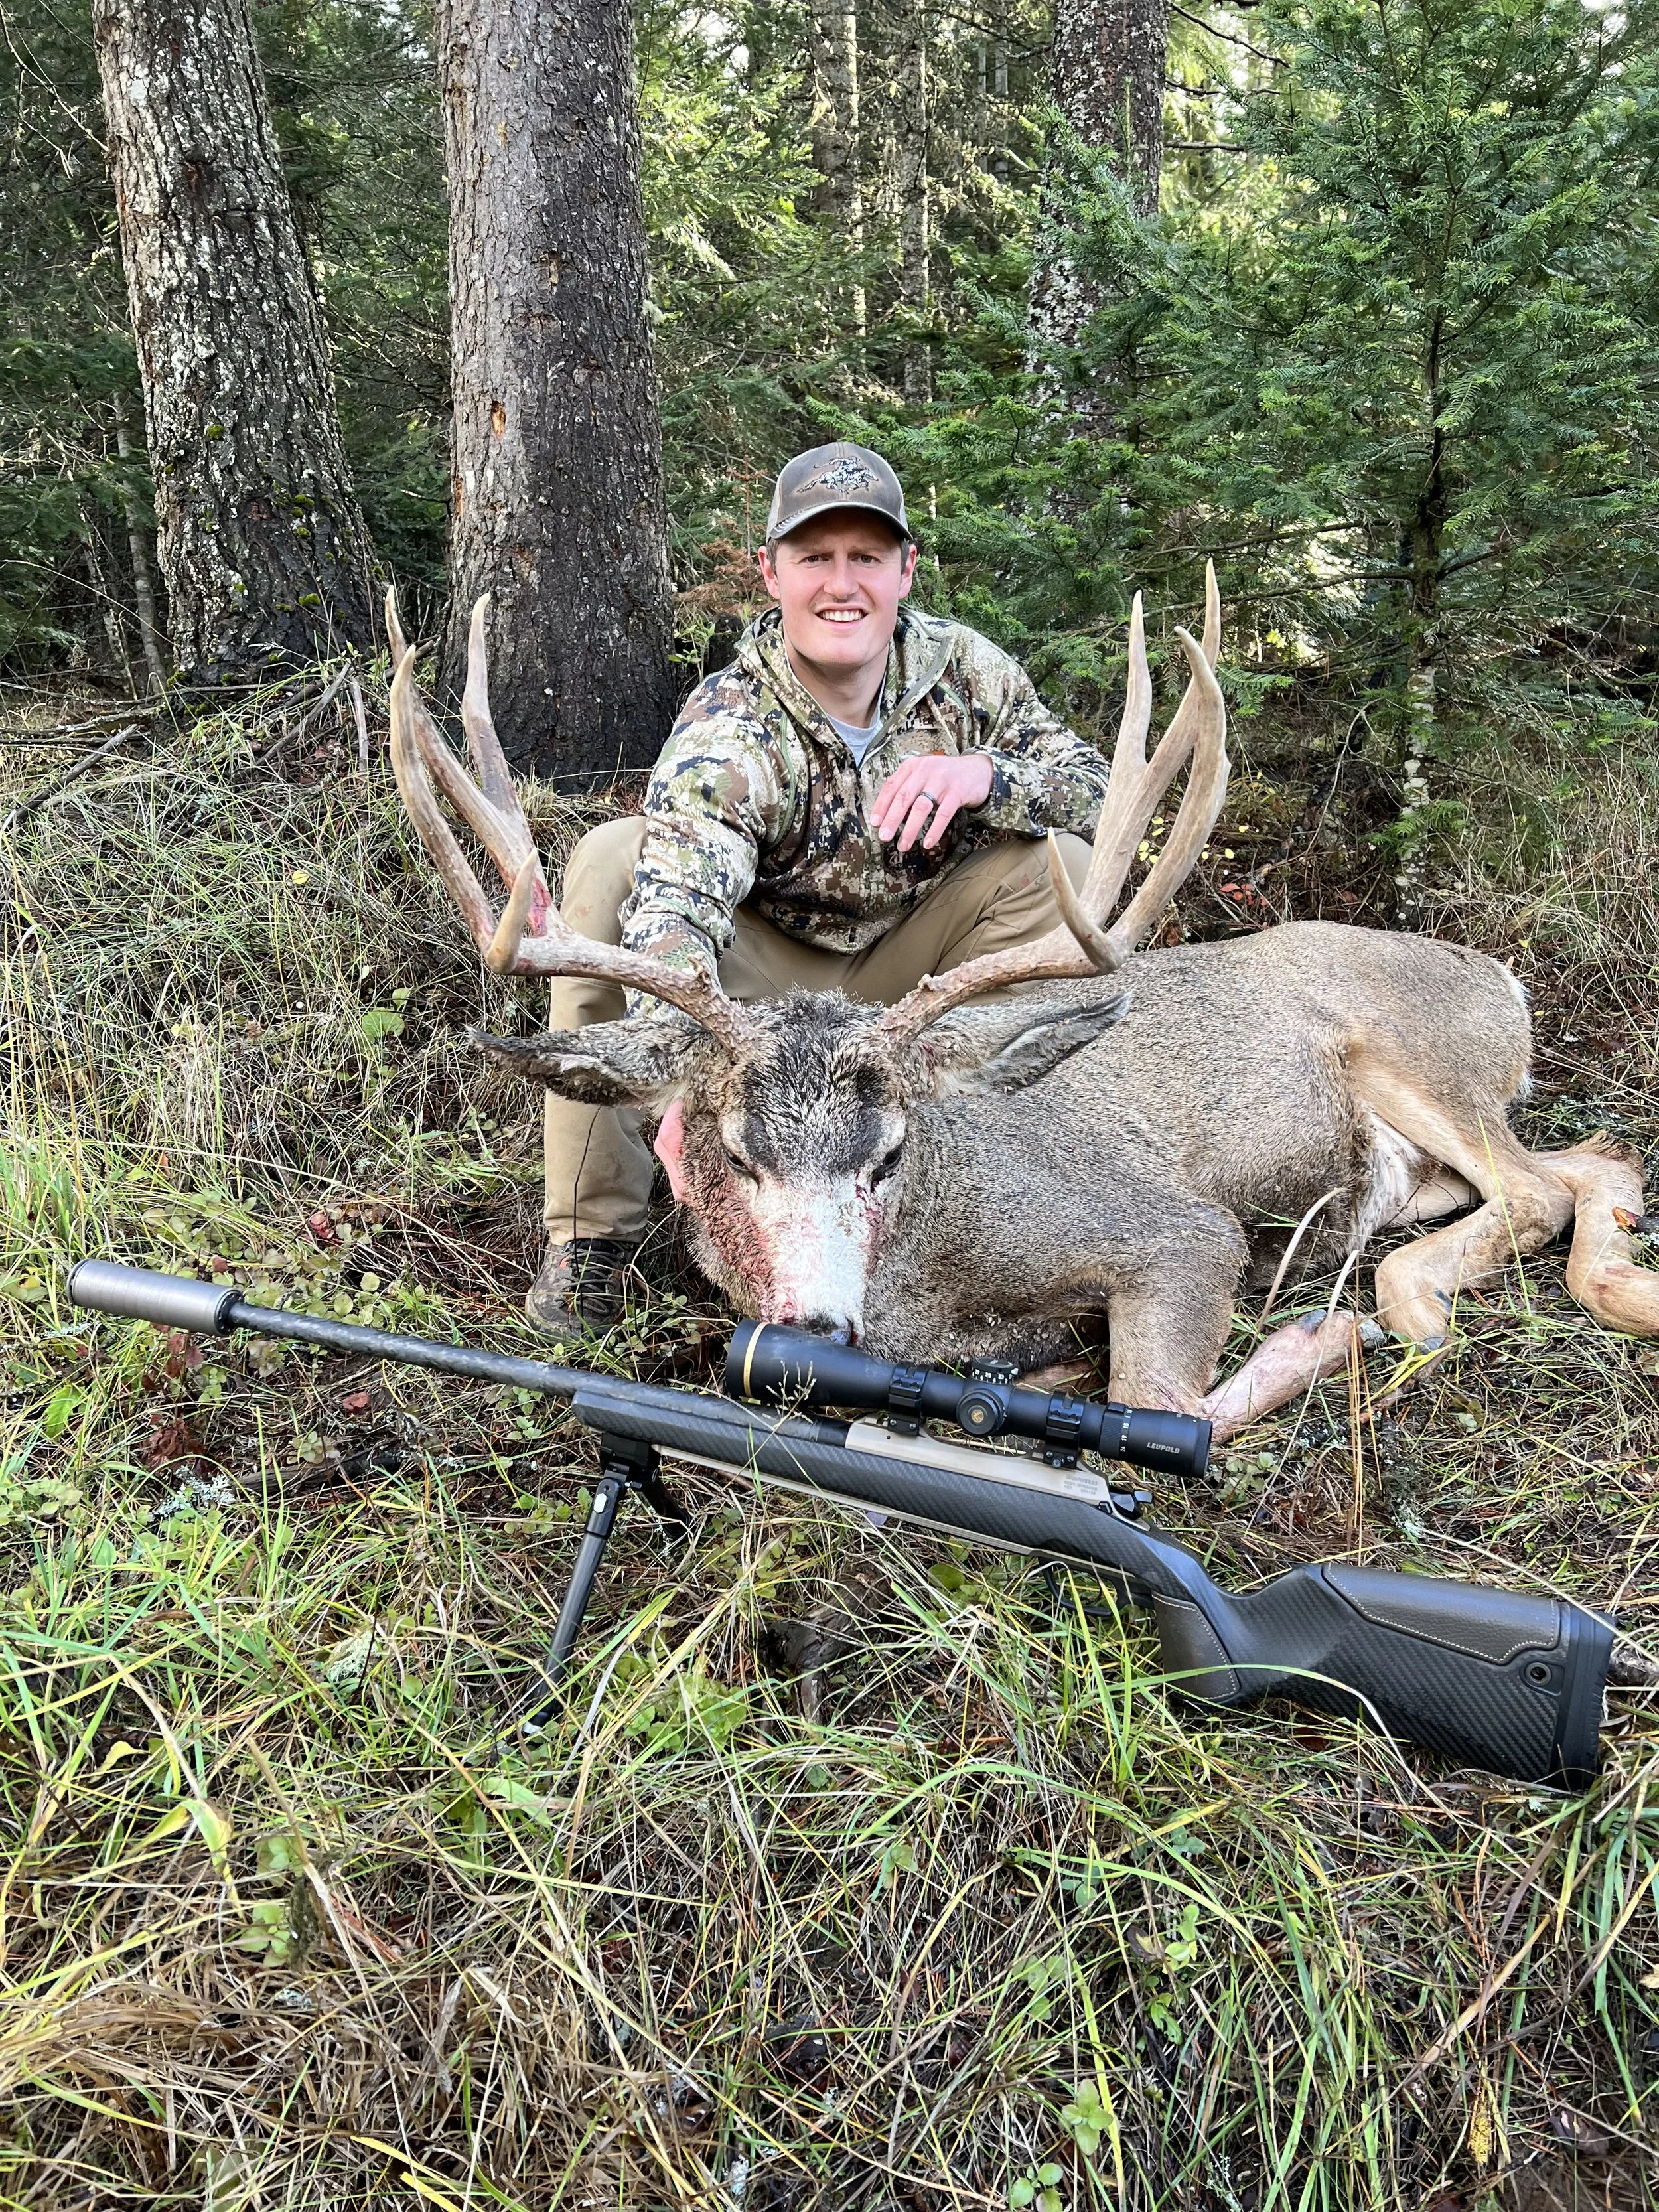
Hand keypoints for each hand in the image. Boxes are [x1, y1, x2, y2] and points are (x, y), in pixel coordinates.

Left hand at [871, 752, 993, 853]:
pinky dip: (934, 830)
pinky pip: (943, 814)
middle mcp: (925, 770)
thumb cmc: (945, 777)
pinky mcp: (958, 792)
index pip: (891, 786)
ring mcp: (942, 781)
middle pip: (904, 797)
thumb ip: (907, 791)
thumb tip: (890, 817)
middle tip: (884, 836)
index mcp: (913, 766)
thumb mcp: (923, 776)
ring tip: (903, 845)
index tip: (875, 823)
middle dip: (892, 819)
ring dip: (910, 829)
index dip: (881, 806)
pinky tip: (927, 842)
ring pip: (921, 807)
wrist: (978, 771)